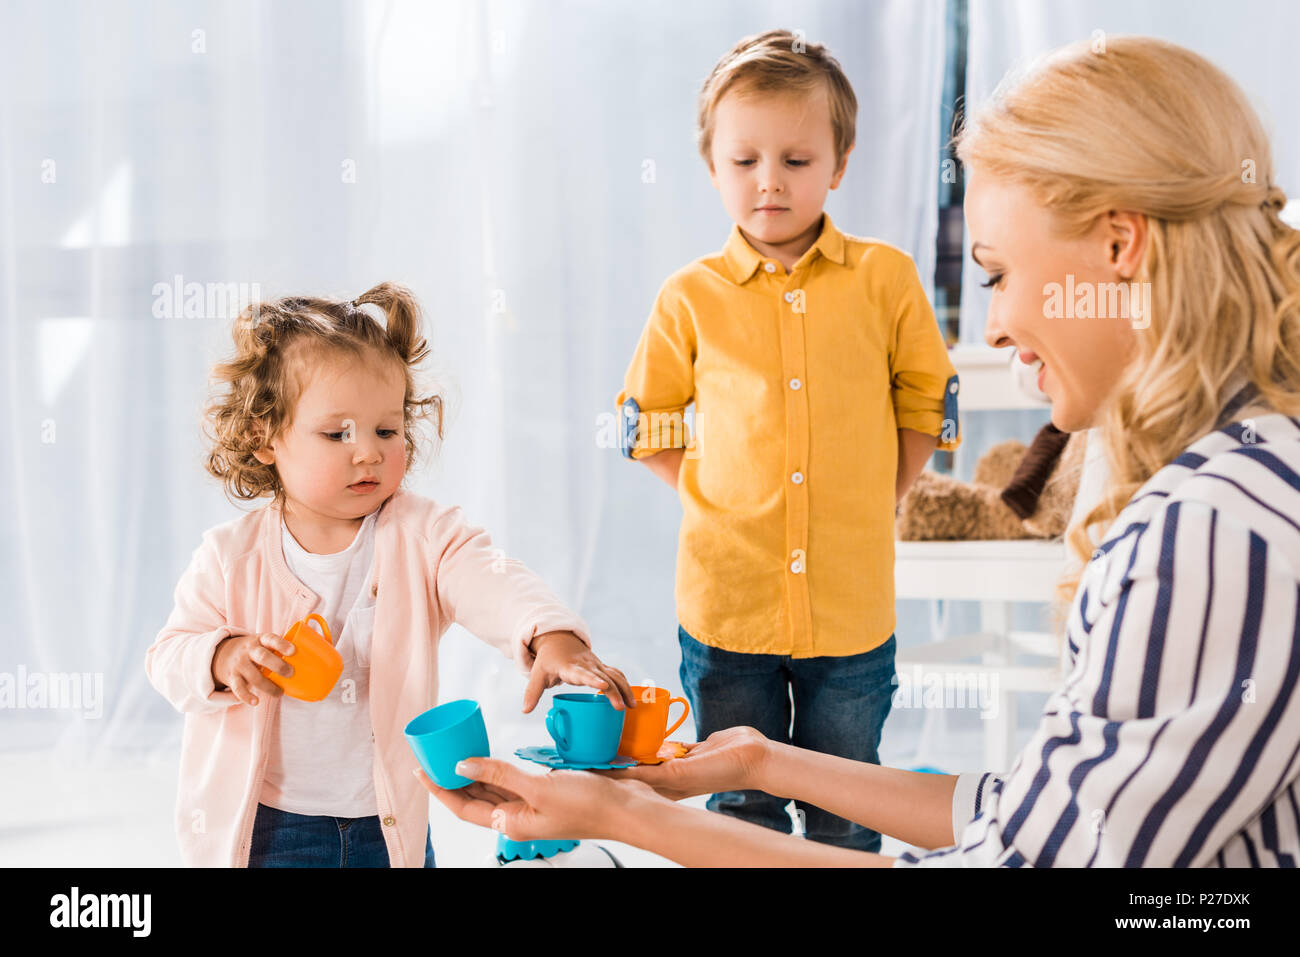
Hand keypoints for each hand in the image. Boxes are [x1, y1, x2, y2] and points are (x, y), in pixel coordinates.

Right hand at [211, 632, 294, 706]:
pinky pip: (238, 688)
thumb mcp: (264, 643)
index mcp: (260, 640)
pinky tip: (255, 701)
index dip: (282, 644)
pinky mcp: (232, 677)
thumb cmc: (254, 650)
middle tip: (290, 673)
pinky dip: (246, 696)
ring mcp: (240, 664)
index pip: (271, 639)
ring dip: (268, 686)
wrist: (223, 653)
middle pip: (262, 656)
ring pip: (253, 675)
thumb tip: (311, 658)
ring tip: (280, 693)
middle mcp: (249, 650)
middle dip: (277, 665)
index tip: (293, 651)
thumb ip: (280, 649)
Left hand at [413, 758, 665, 841]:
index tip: (421, 770)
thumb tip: (461, 765)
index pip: (463, 807)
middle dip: (452, 779)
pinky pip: (513, 780)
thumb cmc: (588, 804)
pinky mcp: (547, 792)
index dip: (440, 789)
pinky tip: (492, 755)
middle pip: (474, 799)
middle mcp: (518, 817)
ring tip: (454, 752)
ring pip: (493, 789)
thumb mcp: (538, 787)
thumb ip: (499, 774)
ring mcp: (533, 805)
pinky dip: (498, 769)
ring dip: (473, 773)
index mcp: (511, 823)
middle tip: (433, 756)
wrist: (628, 808)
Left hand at [522, 631, 635, 712]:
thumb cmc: (548, 660)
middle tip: (621, 707)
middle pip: (604, 676)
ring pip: (615, 675)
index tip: (603, 685)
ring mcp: (596, 665)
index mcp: (570, 666)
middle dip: (614, 691)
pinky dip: (625, 685)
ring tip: (632, 706)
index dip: (592, 679)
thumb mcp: (537, 674)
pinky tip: (631, 699)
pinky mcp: (601, 667)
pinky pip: (617, 674)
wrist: (559, 641)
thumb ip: (532, 692)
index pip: (583, 673)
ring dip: (625, 689)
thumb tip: (525, 710)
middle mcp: (586, 665)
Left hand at [597, 726, 771, 799]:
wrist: (753, 757)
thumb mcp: (682, 774)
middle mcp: (672, 777)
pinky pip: (668, 743)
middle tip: (597, 746)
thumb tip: (626, 774)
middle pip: (637, 768)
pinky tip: (645, 729)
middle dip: (618, 759)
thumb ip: (655, 773)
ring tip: (615, 736)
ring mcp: (682, 763)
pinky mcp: (691, 750)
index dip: (611, 774)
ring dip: (636, 747)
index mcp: (667, 787)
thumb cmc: (721, 771)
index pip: (632, 782)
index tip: (590, 764)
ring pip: (652, 755)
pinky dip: (656, 738)